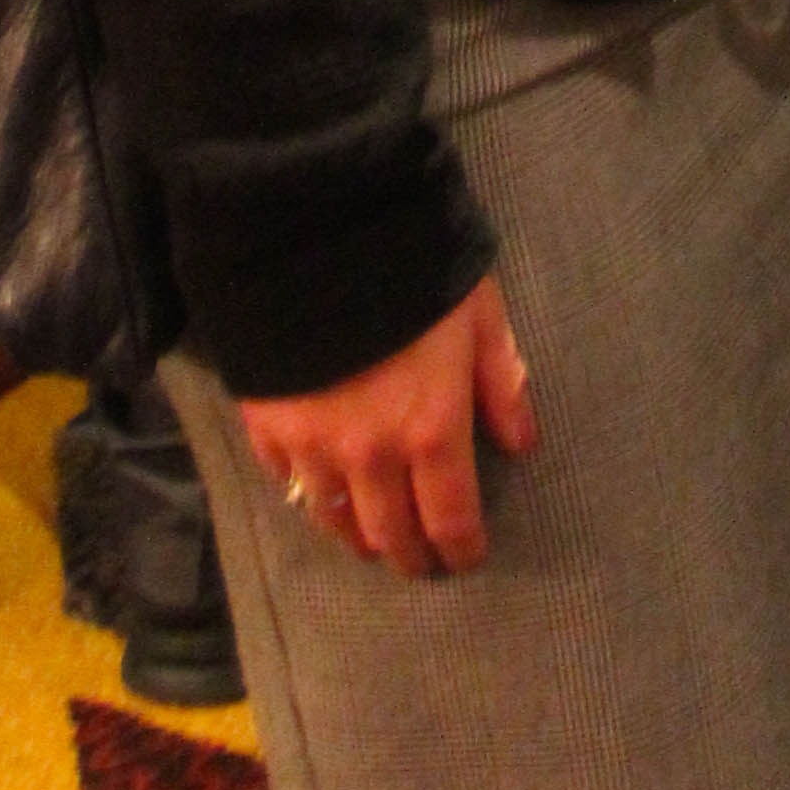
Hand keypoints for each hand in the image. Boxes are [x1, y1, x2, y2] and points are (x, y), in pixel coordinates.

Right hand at [236, 275, 539, 578]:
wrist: (317, 230)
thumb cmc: (415, 267)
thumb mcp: (478, 314)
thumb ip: (502, 383)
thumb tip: (523, 445)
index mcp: (431, 431)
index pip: (450, 520)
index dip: (461, 549)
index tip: (465, 558)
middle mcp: (371, 455)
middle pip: (391, 534)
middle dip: (411, 554)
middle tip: (420, 559)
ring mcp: (312, 446)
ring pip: (334, 520)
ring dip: (357, 534)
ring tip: (370, 537)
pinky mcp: (266, 425)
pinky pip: (286, 481)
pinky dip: (307, 492)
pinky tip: (316, 489)